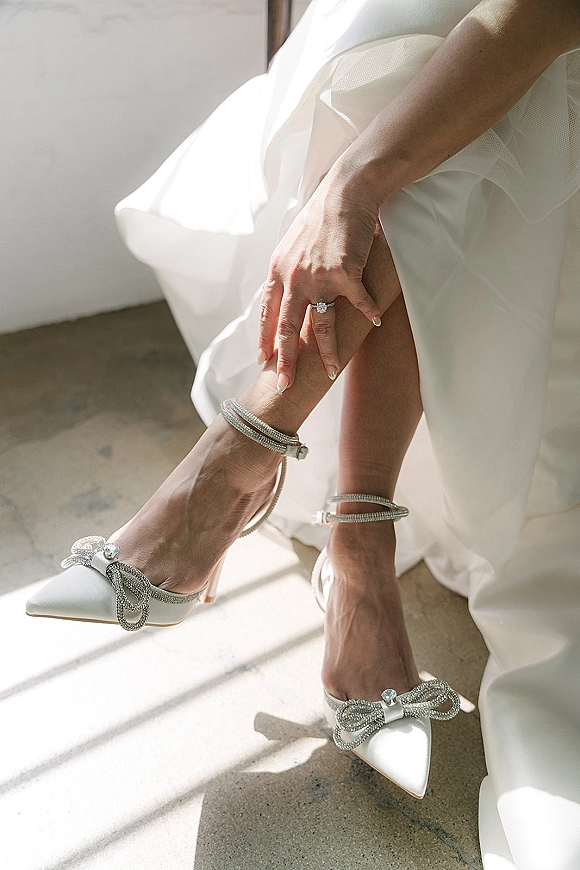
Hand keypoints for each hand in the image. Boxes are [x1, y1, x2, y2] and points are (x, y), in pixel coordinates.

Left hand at [257, 163, 381, 389]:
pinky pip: (358, 303)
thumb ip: (287, 269)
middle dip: (285, 361)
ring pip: (322, 325)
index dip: (265, 338)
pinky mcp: (346, 274)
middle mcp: (294, 278)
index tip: (263, 360)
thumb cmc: (321, 216)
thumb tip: (284, 289)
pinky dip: (368, 313)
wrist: (345, 192)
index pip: (267, 314)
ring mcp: (319, 278)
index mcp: (278, 271)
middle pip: (288, 328)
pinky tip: (375, 323)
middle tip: (283, 385)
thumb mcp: (291, 243)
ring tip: (329, 372)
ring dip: (327, 352)